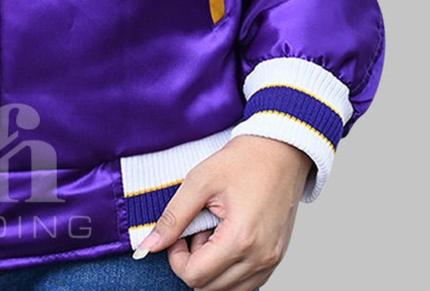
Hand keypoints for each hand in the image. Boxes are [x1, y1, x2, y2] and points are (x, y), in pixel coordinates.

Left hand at [132, 135, 313, 290]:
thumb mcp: (199, 181)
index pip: (195, 276)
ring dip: (211, 268)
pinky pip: (246, 283)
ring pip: (228, 290)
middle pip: (209, 288)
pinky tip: (225, 239)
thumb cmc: (242, 162)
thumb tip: (149, 245)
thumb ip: (173, 217)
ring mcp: (271, 261)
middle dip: (193, 262)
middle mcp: (260, 258)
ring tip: (211, 232)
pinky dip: (228, 269)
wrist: (279, 153)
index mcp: (241, 239)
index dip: (176, 258)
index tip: (178, 233)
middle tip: (195, 229)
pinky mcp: (275, 259)